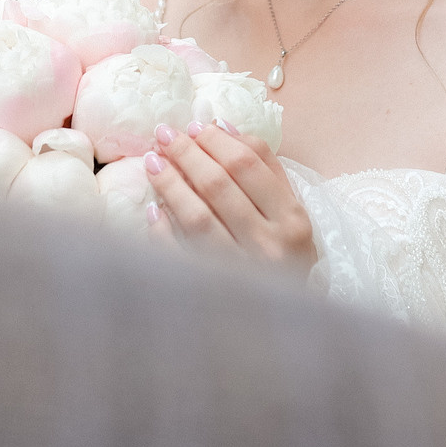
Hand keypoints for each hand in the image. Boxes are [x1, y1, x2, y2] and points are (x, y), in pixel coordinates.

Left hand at [143, 120, 316, 277]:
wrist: (284, 321)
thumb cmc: (284, 256)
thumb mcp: (289, 213)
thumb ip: (264, 167)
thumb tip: (221, 125)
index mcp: (293, 221)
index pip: (248, 166)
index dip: (216, 141)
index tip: (194, 127)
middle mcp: (269, 246)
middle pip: (219, 185)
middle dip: (186, 154)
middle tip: (164, 135)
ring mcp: (240, 272)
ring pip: (197, 217)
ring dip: (170, 184)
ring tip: (152, 161)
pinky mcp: (212, 293)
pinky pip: (179, 254)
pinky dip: (162, 229)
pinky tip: (152, 209)